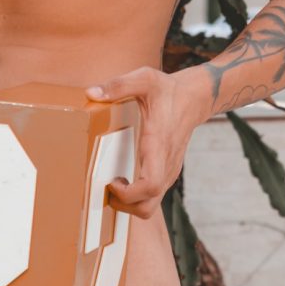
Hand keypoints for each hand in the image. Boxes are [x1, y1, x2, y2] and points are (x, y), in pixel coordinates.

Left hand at [85, 65, 211, 218]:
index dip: (128, 193)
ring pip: (151, 204)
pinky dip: (137, 196)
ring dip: (129, 203)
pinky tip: (124, 178)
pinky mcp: (167, 171)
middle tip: (107, 186)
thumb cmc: (167, 90)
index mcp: (157, 145)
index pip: (149, 184)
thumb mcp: (143, 79)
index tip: (112, 181)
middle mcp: (165, 164)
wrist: (194, 98)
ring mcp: (168, 170)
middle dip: (123, 205)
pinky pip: (153, 195)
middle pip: (148, 206)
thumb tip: (90, 93)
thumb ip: (117, 85)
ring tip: (114, 183)